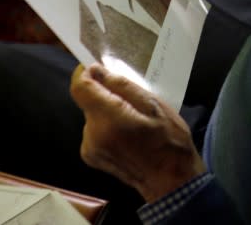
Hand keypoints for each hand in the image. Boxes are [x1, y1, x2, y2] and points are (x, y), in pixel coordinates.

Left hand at [70, 64, 204, 202]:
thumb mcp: (154, 106)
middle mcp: (92, 134)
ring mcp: (89, 147)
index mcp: (109, 119)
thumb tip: (97, 70)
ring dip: (108, 110)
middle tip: (133, 100)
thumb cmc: (169, 140)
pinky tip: (127, 134)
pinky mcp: (90, 156)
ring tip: (134, 120)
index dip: (87, 73)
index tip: (100, 68)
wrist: (170, 181)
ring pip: (92, 114)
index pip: (80, 87)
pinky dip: (107, 125)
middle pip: (88, 100)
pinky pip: (95, 129)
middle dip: (106, 95)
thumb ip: (123, 86)